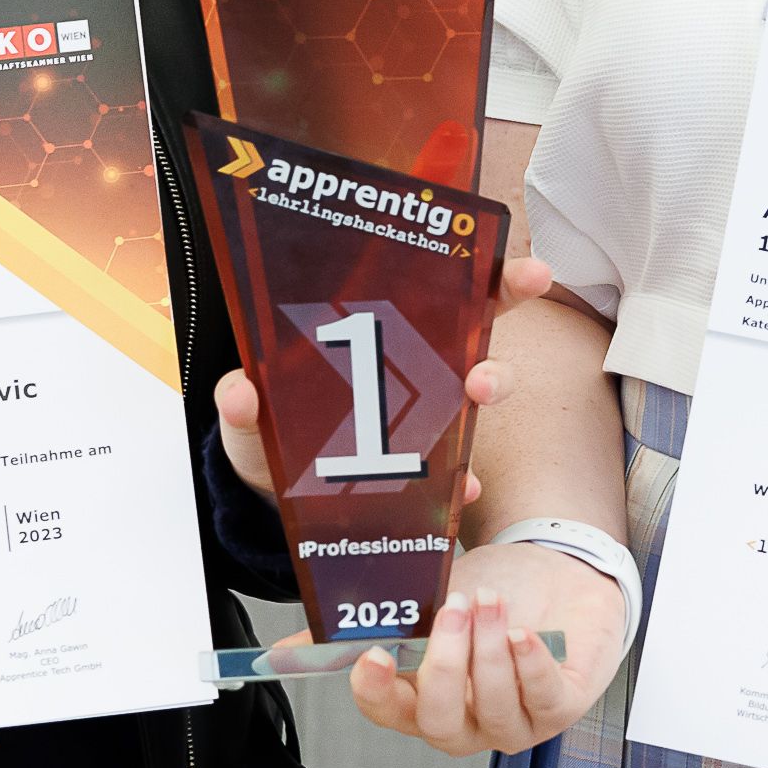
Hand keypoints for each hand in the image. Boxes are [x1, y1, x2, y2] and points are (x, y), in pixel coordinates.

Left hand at [213, 254, 559, 502]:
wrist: (274, 497)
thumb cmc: (273, 431)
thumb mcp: (251, 413)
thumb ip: (244, 401)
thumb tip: (240, 392)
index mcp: (380, 337)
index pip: (442, 293)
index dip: (490, 276)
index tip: (526, 269)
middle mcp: (416, 372)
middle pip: (478, 333)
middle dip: (503, 320)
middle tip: (487, 356)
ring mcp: (427, 423)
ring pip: (476, 399)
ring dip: (487, 388)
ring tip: (473, 395)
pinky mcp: (426, 478)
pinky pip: (456, 479)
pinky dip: (460, 483)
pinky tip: (458, 487)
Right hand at [341, 537, 625, 756]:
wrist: (556, 575)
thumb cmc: (488, 596)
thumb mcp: (426, 604)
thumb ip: (370, 623)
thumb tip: (288, 647)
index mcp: (423, 699)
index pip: (387, 712)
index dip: (376, 692)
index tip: (373, 656)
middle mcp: (466, 721)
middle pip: (439, 721)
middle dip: (443, 666)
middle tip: (450, 611)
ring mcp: (513, 721)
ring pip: (493, 707)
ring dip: (488, 650)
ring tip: (488, 601)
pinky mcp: (560, 707)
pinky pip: (543, 697)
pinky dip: (530, 663)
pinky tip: (523, 632)